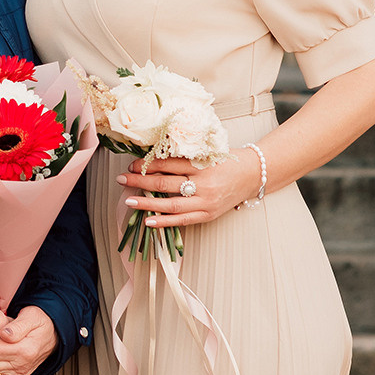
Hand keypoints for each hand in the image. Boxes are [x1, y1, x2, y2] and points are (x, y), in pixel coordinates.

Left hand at [117, 149, 265, 230]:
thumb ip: (183, 156)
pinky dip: (164, 221)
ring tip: (129, 201)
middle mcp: (203, 183)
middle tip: (122, 179)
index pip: (168, 164)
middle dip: (140, 181)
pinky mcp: (207, 214)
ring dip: (147, 203)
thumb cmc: (227, 160)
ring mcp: (205, 201)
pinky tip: (148, 221)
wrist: (252, 175)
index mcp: (201, 163)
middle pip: (165, 183)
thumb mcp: (206, 152)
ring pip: (170, 204)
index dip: (147, 165)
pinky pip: (182, 220)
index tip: (132, 165)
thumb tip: (153, 160)